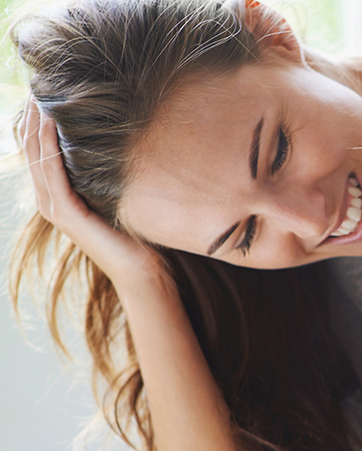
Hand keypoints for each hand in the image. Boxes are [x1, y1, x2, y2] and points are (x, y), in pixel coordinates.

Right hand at [19, 97, 164, 290]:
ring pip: (36, 156)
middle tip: (39, 80)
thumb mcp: (117, 195)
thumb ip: (108, 173)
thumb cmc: (137, 236)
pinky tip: (52, 121)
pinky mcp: (67, 213)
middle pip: (30, 147)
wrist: (144, 272)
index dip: (37, 119)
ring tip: (41, 93)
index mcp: (58, 195)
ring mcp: (54, 208)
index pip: (37, 149)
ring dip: (36, 123)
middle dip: (32, 114)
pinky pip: (52, 172)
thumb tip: (121, 141)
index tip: (46, 88)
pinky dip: (49, 145)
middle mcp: (49, 200)